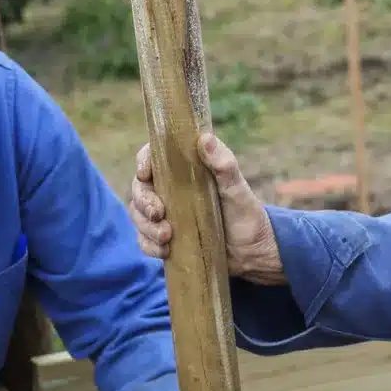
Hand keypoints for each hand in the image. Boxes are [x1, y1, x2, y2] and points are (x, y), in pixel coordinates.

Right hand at [128, 136, 284, 284]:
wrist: (251, 251)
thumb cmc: (245, 213)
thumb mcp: (237, 188)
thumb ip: (224, 165)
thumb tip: (206, 139)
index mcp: (185, 170)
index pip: (154, 157)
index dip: (144, 161)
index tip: (145, 174)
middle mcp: (171, 189)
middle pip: (140, 188)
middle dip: (143, 201)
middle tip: (158, 213)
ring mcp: (166, 214)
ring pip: (138, 215)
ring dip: (146, 226)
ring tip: (167, 237)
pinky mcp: (165, 238)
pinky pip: (144, 240)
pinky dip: (149, 245)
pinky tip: (165, 250)